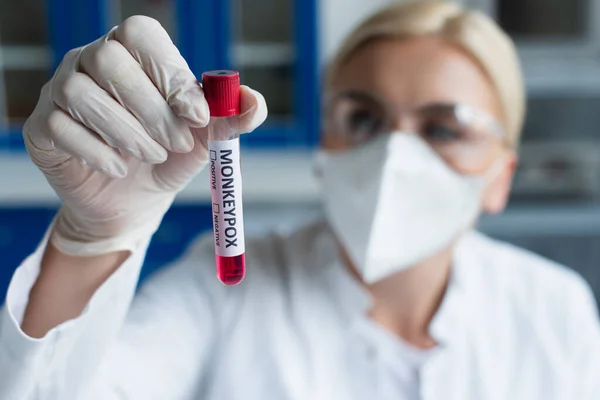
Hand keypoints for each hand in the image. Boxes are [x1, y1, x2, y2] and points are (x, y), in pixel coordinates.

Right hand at [23, 16, 267, 255]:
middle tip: (177, 143)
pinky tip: (120, 168)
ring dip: (126, 131)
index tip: (198, 115)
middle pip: (109, 60)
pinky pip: (60, 127)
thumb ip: (230, 118)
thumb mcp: (204, 139)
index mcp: (133, 52)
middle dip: (151, 108)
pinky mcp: (43, 127)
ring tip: (152, 156)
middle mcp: (91, 61)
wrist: (132, 200)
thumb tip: (254, 103)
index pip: (142, 35)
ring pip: (81, 93)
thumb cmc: (168, 156)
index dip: (170, 72)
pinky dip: (97, 152)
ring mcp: (60, 91)